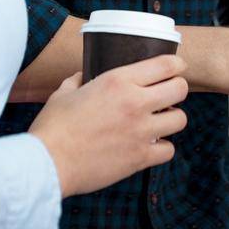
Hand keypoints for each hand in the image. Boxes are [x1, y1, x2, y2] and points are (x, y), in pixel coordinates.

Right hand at [29, 55, 188, 196]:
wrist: (47, 163)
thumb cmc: (53, 127)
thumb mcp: (64, 92)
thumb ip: (79, 80)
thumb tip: (83, 76)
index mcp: (118, 81)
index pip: (165, 65)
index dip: (176, 65)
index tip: (177, 68)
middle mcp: (135, 102)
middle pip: (180, 89)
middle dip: (177, 89)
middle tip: (167, 95)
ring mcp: (140, 131)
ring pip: (180, 120)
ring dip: (171, 119)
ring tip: (160, 121)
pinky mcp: (140, 158)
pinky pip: (168, 150)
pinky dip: (162, 148)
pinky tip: (151, 146)